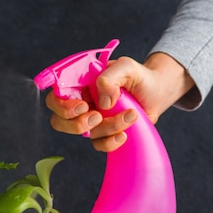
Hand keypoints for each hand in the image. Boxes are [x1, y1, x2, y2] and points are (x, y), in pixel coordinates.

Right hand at [45, 52, 194, 151]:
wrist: (156, 93)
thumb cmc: (139, 77)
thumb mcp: (126, 67)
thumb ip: (109, 78)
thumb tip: (102, 103)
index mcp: (78, 84)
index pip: (56, 97)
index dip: (62, 106)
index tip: (83, 106)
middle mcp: (80, 103)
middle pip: (59, 121)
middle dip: (77, 124)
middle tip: (98, 116)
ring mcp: (90, 120)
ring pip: (84, 134)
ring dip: (108, 127)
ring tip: (131, 115)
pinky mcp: (102, 134)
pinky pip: (98, 145)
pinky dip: (111, 142)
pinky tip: (125, 135)